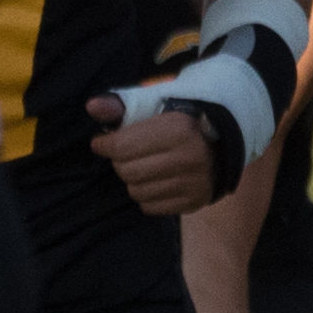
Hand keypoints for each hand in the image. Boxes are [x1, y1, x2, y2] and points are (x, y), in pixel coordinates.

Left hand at [83, 87, 229, 219]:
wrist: (220, 144)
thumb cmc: (178, 122)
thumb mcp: (152, 105)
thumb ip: (120, 106)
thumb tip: (91, 106)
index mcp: (177, 129)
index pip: (121, 147)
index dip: (104, 145)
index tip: (101, 142)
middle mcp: (188, 158)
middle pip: (127, 171)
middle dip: (120, 162)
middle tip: (126, 154)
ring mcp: (193, 183)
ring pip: (136, 192)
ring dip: (133, 180)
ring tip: (143, 167)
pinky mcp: (194, 202)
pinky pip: (150, 207)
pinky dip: (147, 196)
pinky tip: (156, 181)